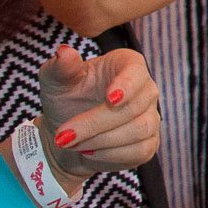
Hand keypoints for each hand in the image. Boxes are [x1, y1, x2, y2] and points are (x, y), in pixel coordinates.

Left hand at [35, 46, 162, 179]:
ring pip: (138, 130)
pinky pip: (139, 151)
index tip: (110, 99)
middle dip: (95, 124)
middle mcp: (145, 88)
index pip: (135, 71)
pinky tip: (89, 152)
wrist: (68, 137)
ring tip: (72, 144)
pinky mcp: (149, 143)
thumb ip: (60, 67)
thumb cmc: (65, 100)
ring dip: (100, 141)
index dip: (126, 85)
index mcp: (126, 65)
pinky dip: (110, 155)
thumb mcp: (55, 82)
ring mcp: (151, 116)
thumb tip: (64, 51)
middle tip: (63, 136)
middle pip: (133, 107)